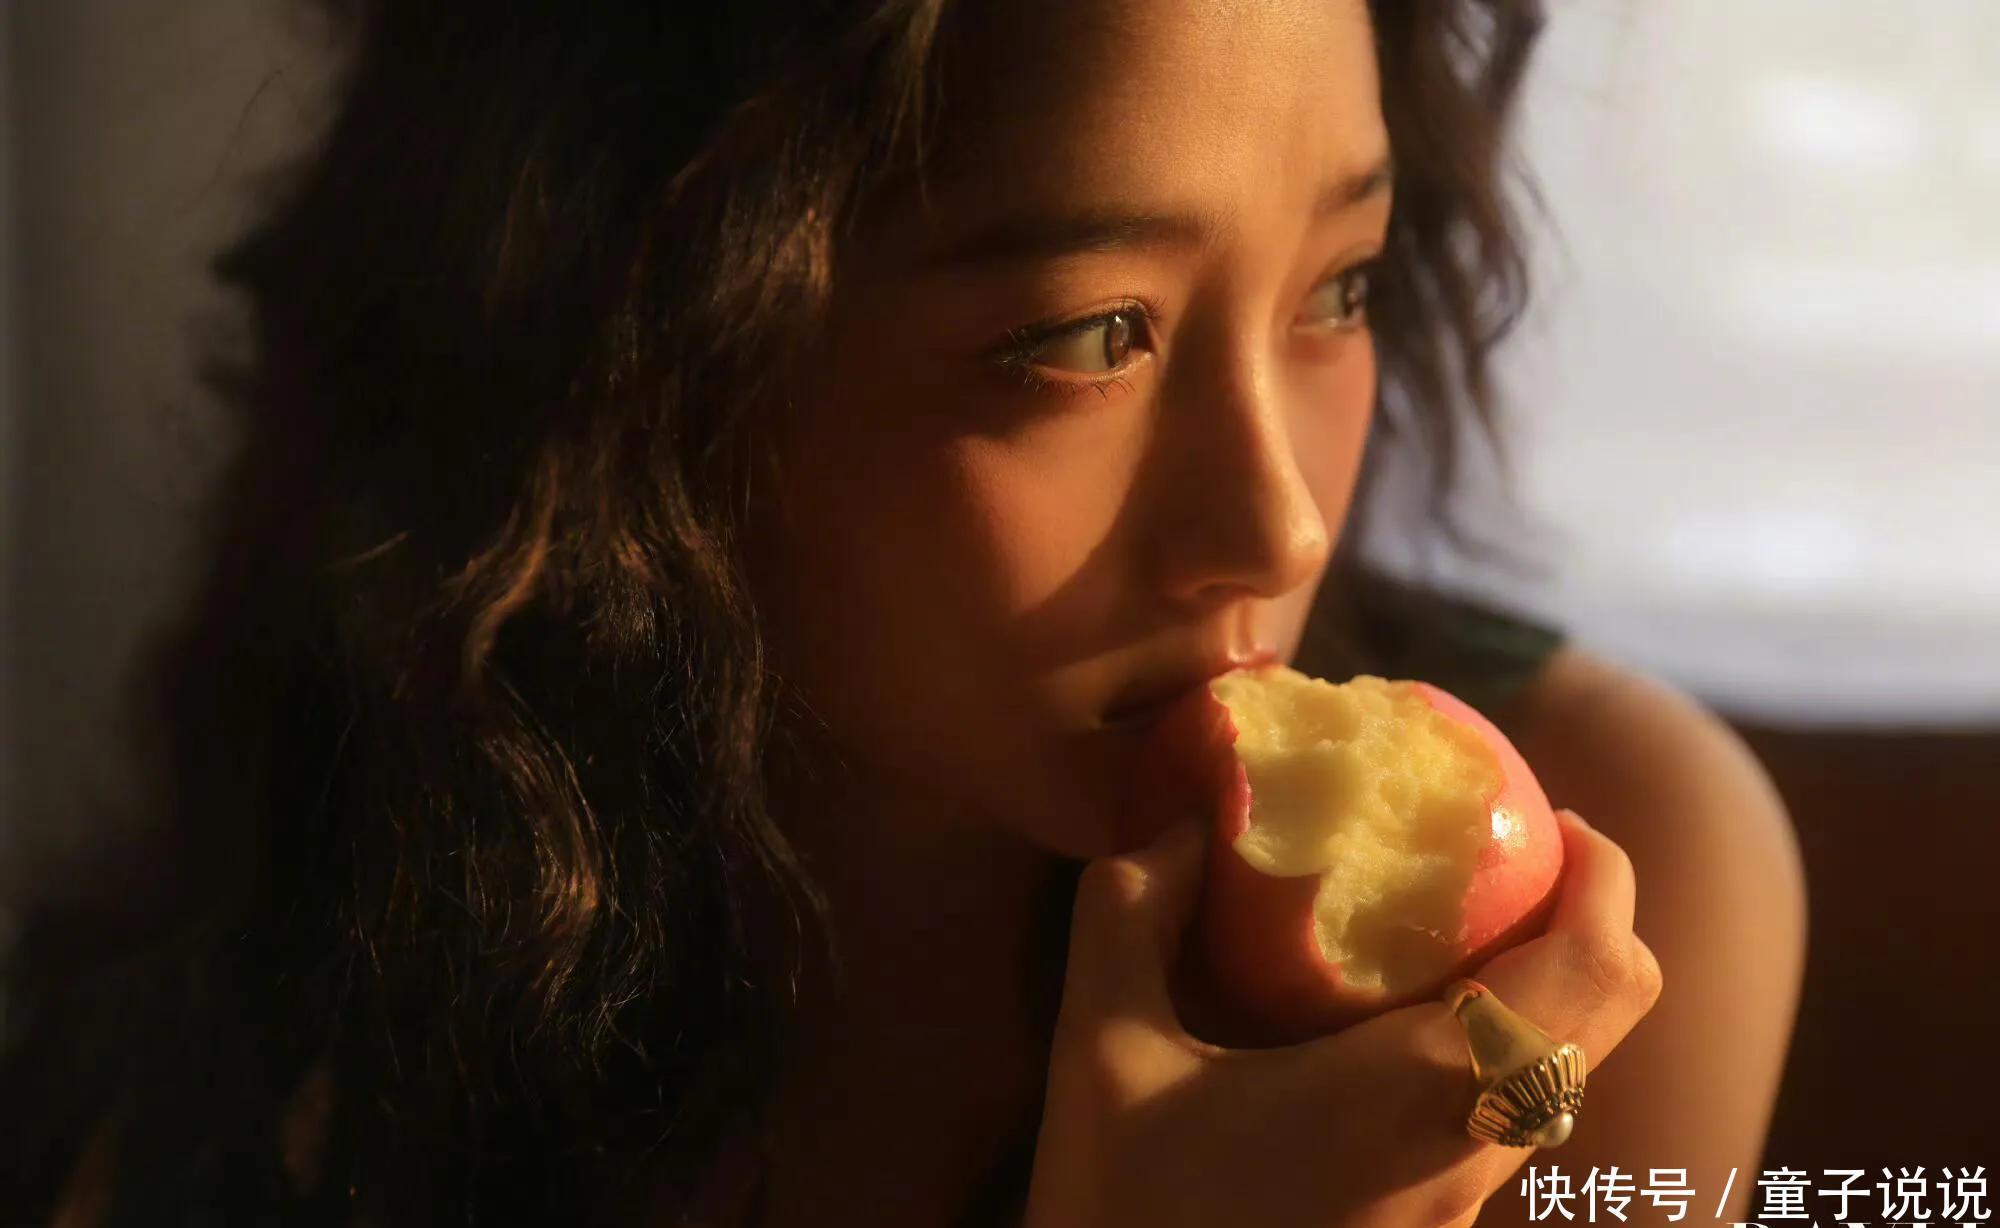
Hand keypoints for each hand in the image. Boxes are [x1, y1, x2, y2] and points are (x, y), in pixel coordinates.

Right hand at [1022, 809, 1662, 1227]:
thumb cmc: (1126, 1217)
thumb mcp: (1099, 1056)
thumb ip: (1130, 916)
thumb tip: (1187, 822)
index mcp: (1425, 1090)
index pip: (1593, 969)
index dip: (1607, 878)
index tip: (1560, 817)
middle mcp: (1475, 1147)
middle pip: (1612, 1011)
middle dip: (1591, 913)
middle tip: (1507, 855)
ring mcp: (1465, 1201)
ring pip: (1569, 1067)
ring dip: (1549, 981)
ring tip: (1455, 922)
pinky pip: (1517, 1111)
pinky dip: (1506, 1039)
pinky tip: (1403, 1018)